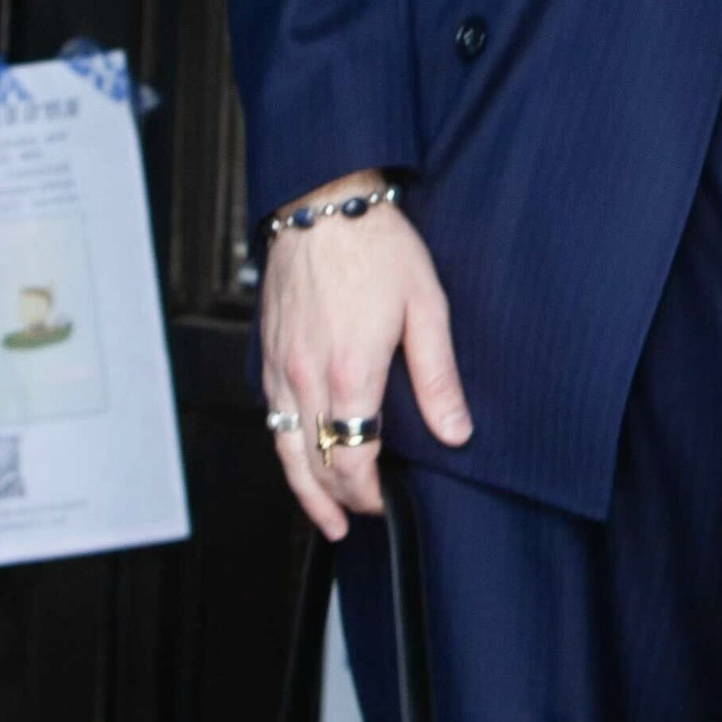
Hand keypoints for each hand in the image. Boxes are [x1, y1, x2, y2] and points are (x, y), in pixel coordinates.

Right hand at [261, 169, 471, 539]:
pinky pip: (269, 414)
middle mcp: (306, 374)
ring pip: (282, 446)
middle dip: (337, 500)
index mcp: (349, 370)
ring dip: (302, 487)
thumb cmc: (375, 245)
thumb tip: (455, 430)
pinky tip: (298, 452)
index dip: (368, 493)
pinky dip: (283, 445)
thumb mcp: (425, 306)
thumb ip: (437, 376)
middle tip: (357, 520)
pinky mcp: (265, 350)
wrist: (323, 202)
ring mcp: (279, 364)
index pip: (352, 459)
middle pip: (312, 463)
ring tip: (322, 515)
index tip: (385, 502)